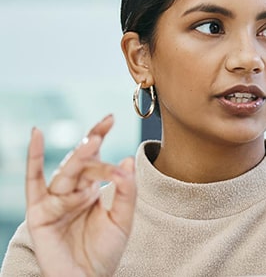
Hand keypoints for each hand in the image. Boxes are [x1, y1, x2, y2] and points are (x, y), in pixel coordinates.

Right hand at [25, 115, 136, 276]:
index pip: (95, 158)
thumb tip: (127, 159)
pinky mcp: (39, 212)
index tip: (111, 118)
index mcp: (91, 190)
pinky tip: (36, 135)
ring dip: (80, 157)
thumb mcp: (123, 218)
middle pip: (82, 162)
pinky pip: (34, 182)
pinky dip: (34, 159)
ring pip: (67, 172)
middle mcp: (72, 191)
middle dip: (93, 145)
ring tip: (93, 142)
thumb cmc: (104, 251)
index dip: (99, 137)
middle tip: (104, 127)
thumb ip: (126, 191)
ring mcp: (54, 200)